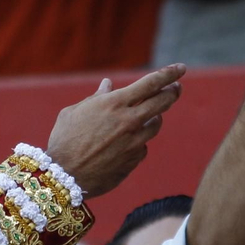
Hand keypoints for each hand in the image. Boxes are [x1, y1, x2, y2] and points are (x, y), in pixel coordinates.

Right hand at [46, 64, 187, 196]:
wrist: (64, 177)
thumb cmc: (63, 141)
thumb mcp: (74, 112)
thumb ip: (96, 98)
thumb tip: (109, 85)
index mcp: (114, 103)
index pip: (151, 83)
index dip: (169, 73)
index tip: (181, 68)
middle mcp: (129, 121)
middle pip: (163, 102)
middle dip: (173, 91)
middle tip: (176, 87)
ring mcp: (134, 142)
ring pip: (155, 124)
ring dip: (156, 116)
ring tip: (153, 114)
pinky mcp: (133, 160)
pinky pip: (142, 146)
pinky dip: (138, 140)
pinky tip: (129, 141)